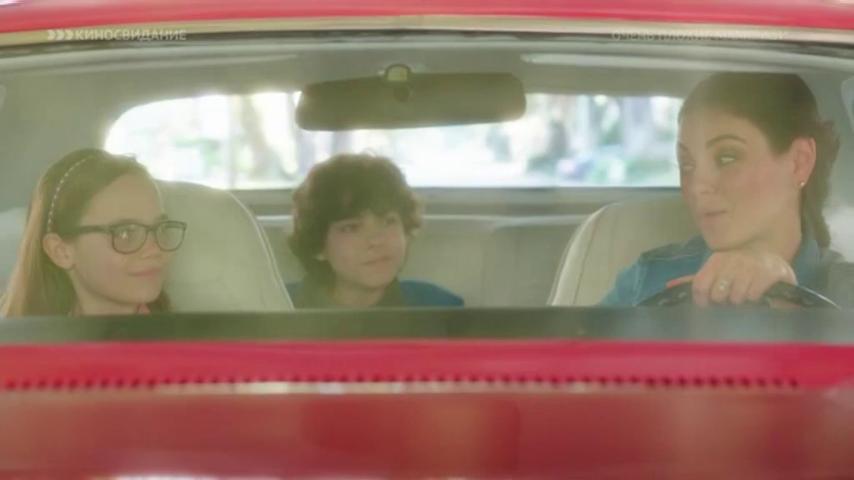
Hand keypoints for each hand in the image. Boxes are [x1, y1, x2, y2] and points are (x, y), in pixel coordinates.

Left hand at [665, 249, 796, 306]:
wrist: (772, 261)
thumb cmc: (739, 270)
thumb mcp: (718, 271)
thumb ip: (698, 280)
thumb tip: (670, 286)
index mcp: (716, 259)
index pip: (699, 285)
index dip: (702, 300)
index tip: (708, 304)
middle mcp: (733, 259)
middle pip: (717, 294)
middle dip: (722, 300)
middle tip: (730, 298)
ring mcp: (752, 265)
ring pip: (735, 296)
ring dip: (739, 301)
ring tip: (744, 296)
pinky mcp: (770, 272)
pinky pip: (753, 295)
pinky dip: (754, 299)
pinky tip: (757, 294)